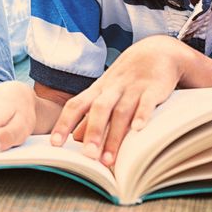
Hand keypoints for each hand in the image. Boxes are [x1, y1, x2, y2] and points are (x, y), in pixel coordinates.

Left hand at [50, 35, 193, 165]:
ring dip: (114, 136)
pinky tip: (138, 130)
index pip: (75, 105)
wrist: (157, 51)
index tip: (54, 144)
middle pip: (98, 109)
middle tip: (87, 157)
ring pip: (121, 111)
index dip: (64, 124)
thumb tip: (74, 139)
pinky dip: (142, 115)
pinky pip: (147, 102)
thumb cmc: (126, 79)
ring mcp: (133, 87)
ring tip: (109, 160)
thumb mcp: (105, 93)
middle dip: (92, 133)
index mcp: (97, 90)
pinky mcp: (154, 88)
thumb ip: (91, 116)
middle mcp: (112, 88)